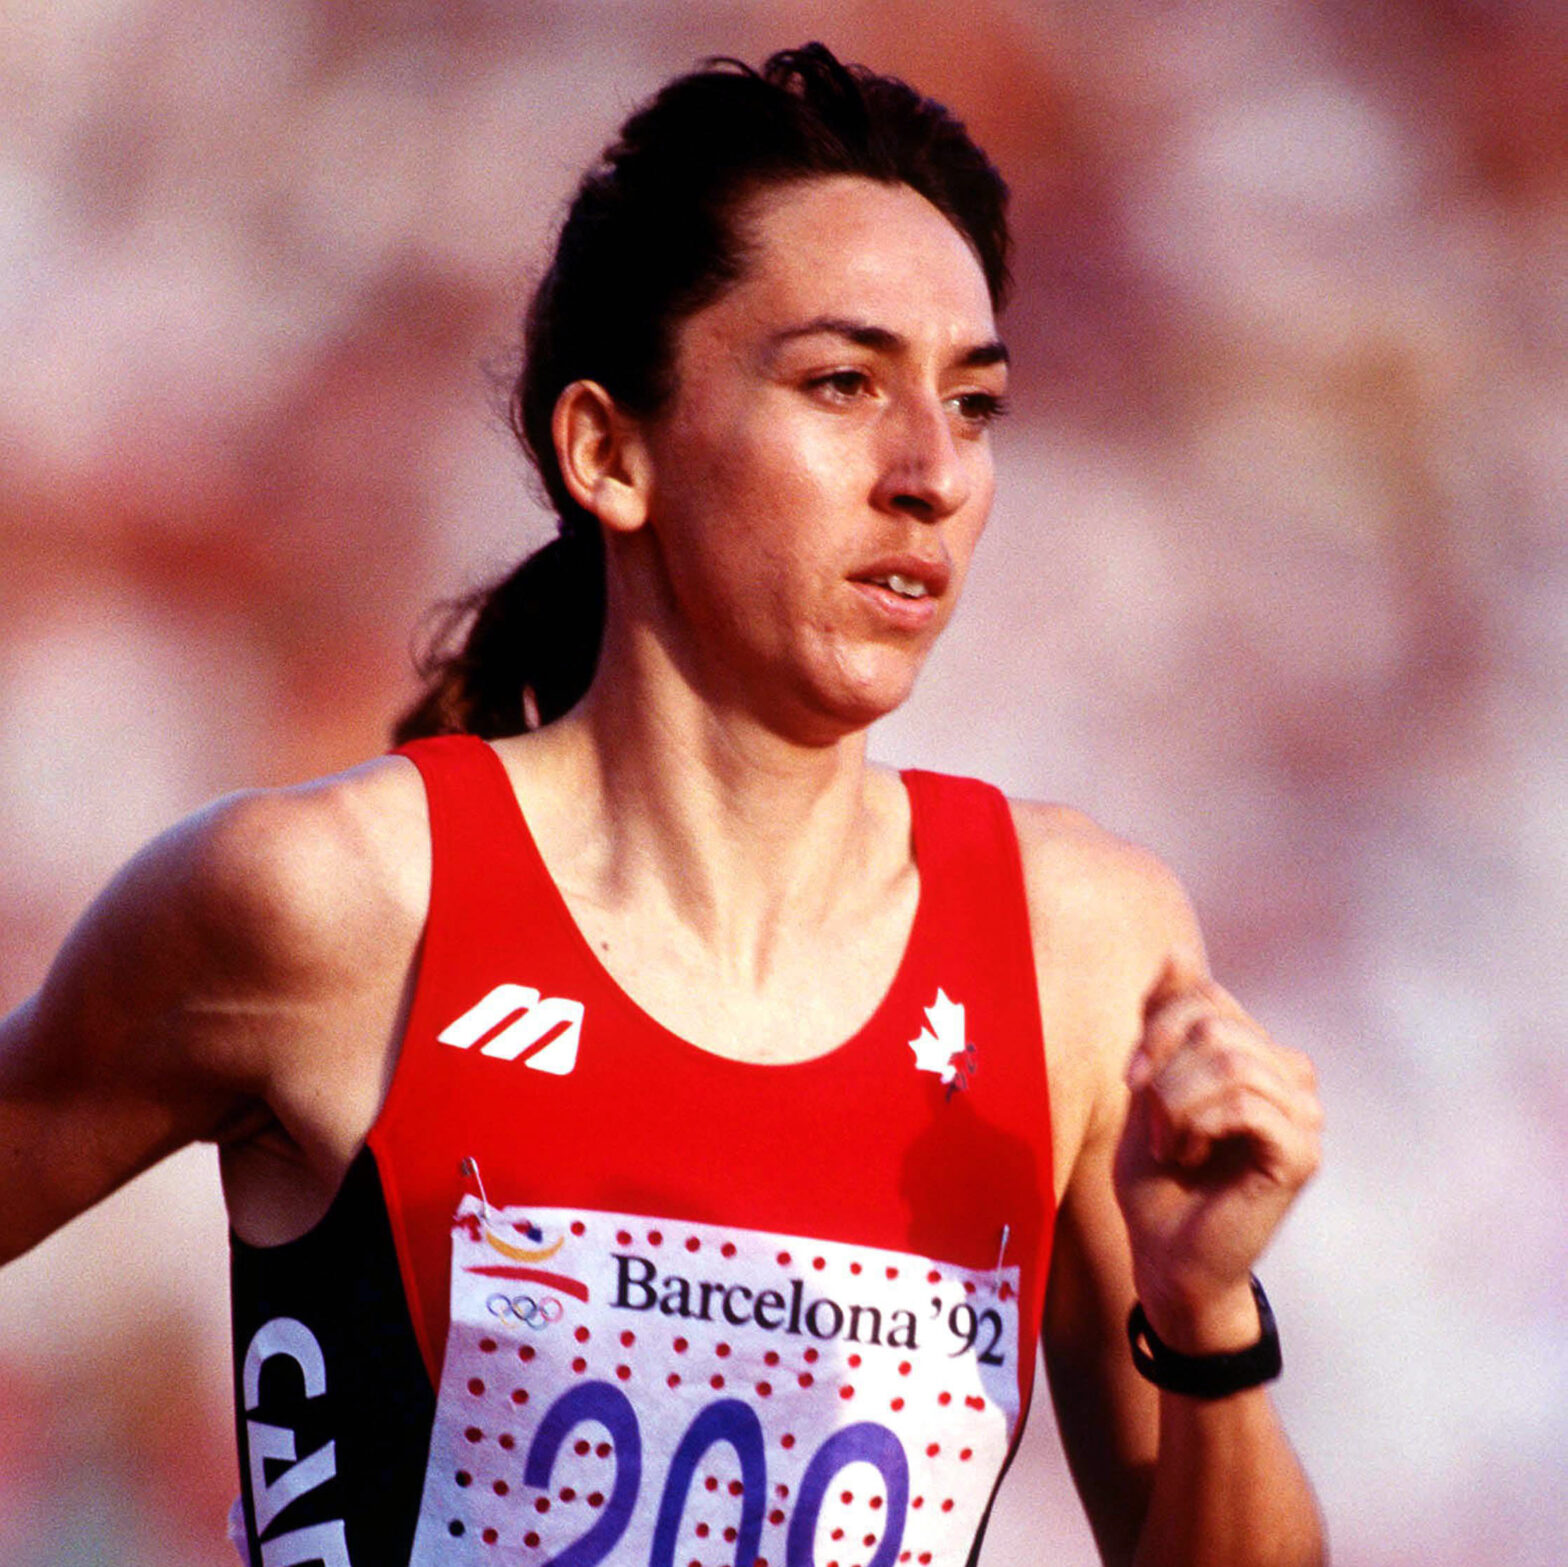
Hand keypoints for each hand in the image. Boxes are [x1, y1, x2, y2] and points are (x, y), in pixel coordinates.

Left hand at [1113, 950, 1321, 1351]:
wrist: (1166, 1258)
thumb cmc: (1157, 1178)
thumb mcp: (1148, 1085)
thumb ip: (1164, 1022)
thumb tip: (1177, 954)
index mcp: (1258, 1053)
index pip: (1207, 995)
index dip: (1157, 1027)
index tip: (1132, 1078)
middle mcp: (1291, 1076)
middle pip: (1214, 1024)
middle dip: (1163, 1069)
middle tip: (1154, 1123)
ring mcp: (1304, 1114)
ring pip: (1228, 1061)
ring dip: (1176, 1104)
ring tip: (1174, 1144)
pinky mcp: (1301, 1152)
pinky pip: (1245, 1103)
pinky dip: (1198, 1124)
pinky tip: (1192, 1156)